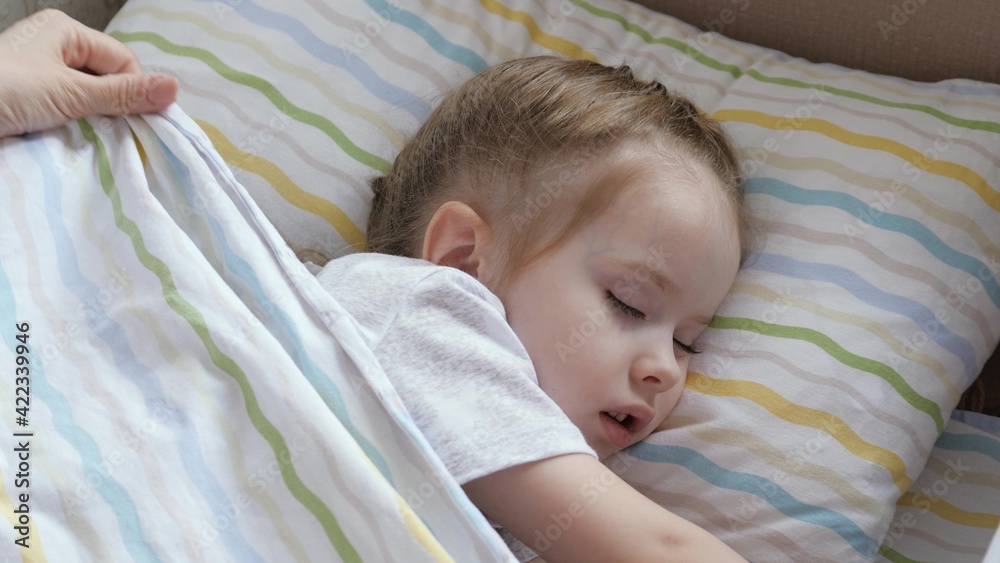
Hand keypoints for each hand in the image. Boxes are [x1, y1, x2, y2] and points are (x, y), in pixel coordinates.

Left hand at [0, 9, 177, 137]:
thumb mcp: (71, 93)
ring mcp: (38, 75)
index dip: (134, 91)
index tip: (139, 123)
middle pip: (106, 81)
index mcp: (64, 31)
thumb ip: (123, 95)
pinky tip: (72, 144)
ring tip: (91, 142)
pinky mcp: (27, 101)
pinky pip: (65, 114)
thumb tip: (175, 88)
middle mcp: (52, 47)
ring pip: (87, 100)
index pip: (122, 61)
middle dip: (113, 109)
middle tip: (117, 137)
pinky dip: (71, 130)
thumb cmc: (6, 92)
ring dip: (92, 123)